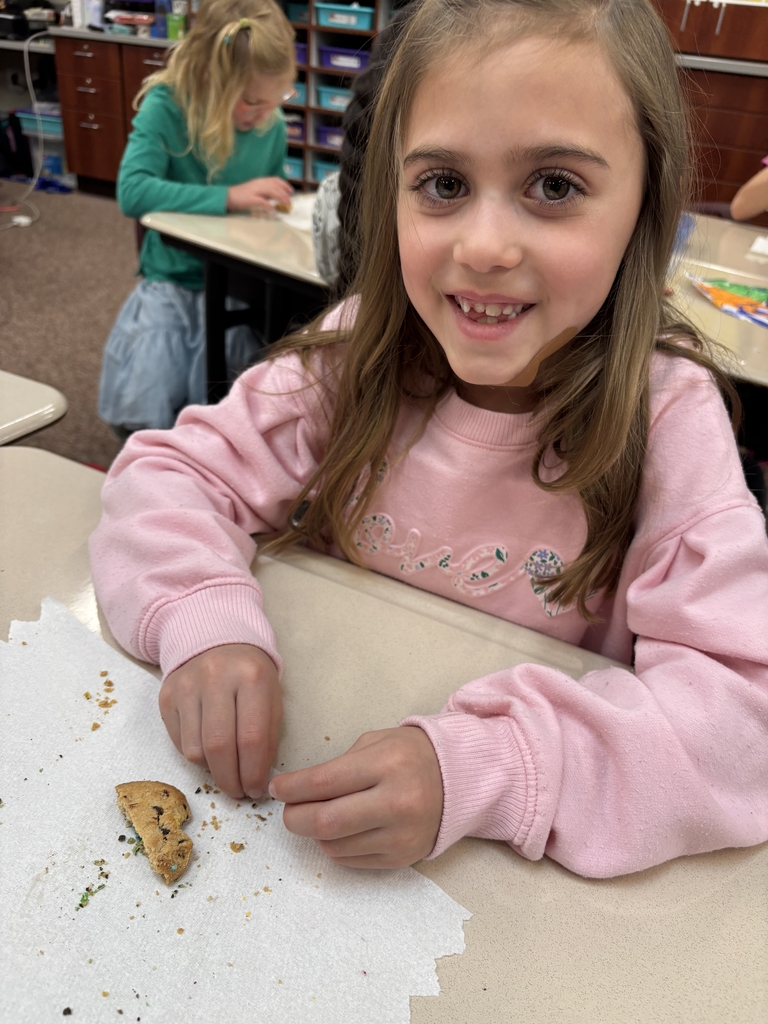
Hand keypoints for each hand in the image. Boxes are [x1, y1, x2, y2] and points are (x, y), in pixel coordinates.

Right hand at [159, 644, 281, 799]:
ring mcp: (187, 685)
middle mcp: (216, 677)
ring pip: (196, 749)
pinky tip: (209, 750)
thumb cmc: (250, 676)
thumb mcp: (271, 697)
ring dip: (212, 770)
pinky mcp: (167, 696)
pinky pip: (179, 743)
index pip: (252, 737)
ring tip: (226, 768)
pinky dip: (196, 756)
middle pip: (219, 746)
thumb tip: (258, 779)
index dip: (254, 772)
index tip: (256, 790)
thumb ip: (267, 736)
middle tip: (238, 792)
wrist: (215, 640)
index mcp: (251, 677)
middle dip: (230, 779)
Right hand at [226, 177, 293, 212]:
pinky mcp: (250, 199)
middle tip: (290, 201)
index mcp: (260, 181)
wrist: (227, 197)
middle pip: (275, 186)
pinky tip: (273, 209)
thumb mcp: (255, 190)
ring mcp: (254, 191)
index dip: (284, 185)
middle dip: (285, 193)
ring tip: (286, 205)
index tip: (291, 191)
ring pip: (271, 191)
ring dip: (280, 198)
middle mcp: (258, 184)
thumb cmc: (242, 195)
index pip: (275, 180)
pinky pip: (262, 201)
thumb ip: (265, 192)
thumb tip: (276, 197)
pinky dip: (269, 205)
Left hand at [269, 727, 443, 868]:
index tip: (277, 788)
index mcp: (387, 764)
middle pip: (326, 821)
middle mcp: (397, 802)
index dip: (291, 788)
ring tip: (319, 815)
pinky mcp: (402, 858)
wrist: (458, 779)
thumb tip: (296, 791)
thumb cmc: (408, 755)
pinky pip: (350, 860)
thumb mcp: (375, 743)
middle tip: (288, 811)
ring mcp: (401, 835)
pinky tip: (342, 829)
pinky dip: (336, 845)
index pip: (324, 782)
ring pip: (334, 845)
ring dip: (315, 833)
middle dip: (295, 818)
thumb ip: (338, 766)